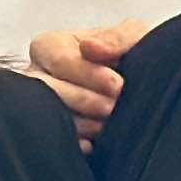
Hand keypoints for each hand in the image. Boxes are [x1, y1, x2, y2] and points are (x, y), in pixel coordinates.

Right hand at [23, 21, 145, 144]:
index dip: (89, 74)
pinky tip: (94, 142)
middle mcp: (38, 75)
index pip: (59, 60)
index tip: (117, 84)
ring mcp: (40, 105)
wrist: (142, 85)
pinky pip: (53, 140)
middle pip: (49, 90)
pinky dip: (75, 143)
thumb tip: (90, 48)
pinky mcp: (50, 131)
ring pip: (49, 116)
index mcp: (51, 46)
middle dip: (85, 100)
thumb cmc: (130, 56)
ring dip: (81, 123)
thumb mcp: (133, 37)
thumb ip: (117, 37)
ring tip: (105, 125)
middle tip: (112, 107)